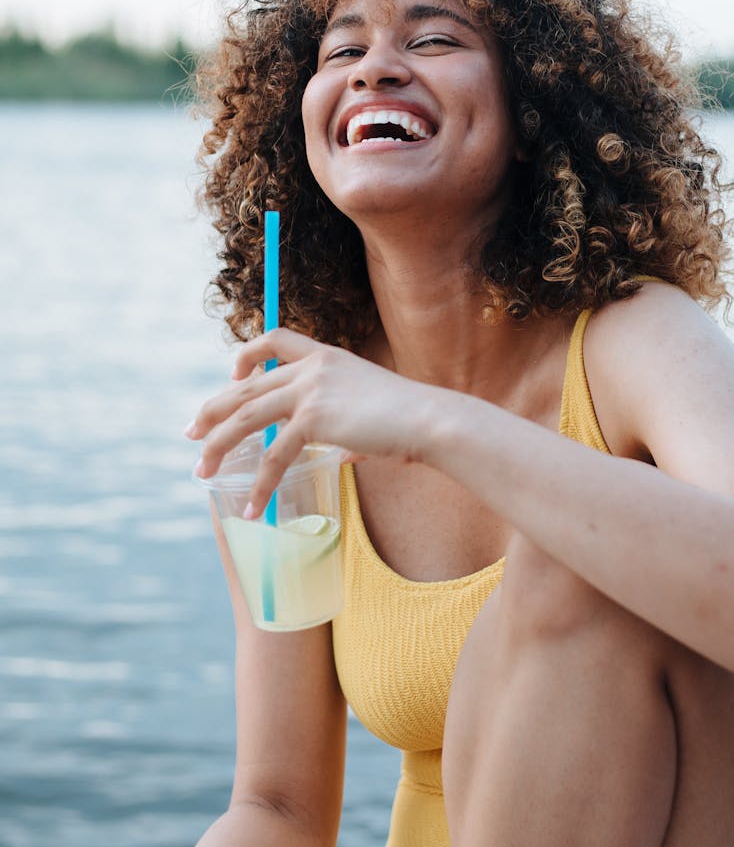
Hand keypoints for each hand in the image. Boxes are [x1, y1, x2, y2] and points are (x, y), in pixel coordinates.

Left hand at [185, 329, 432, 513]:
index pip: (276, 339)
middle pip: (246, 385)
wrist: (430, 420)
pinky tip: (254, 507)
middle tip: (190, 433)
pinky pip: (274, 455)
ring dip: (217, 445)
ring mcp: (311, 390)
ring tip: (200, 471)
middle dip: (213, 411)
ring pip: (246, 416)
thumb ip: (347, 428)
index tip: (232, 374)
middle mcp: (313, 367)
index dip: (247, 354)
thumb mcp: (370, 411)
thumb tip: (340, 454)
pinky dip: (261, 485)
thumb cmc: (410, 421)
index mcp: (326, 357)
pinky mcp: (314, 418)